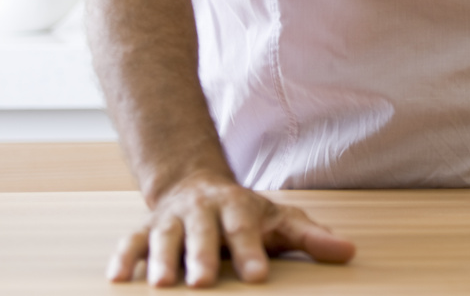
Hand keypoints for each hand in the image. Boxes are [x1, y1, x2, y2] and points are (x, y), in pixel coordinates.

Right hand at [107, 171, 354, 286]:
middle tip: (204, 283)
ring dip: (160, 259)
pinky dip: (123, 257)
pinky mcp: (145, 229)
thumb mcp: (280, 221)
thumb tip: (351, 252)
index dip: (252, 252)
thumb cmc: (245, 214)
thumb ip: (311, 237)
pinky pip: (131, 241)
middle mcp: (202, 210)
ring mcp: (172, 219)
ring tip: (161, 285)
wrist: (197, 184)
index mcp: (237, 206)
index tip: (259, 276)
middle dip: (202, 256)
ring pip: (164, 237)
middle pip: (203, 233)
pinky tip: (118, 278)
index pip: (246, 229)